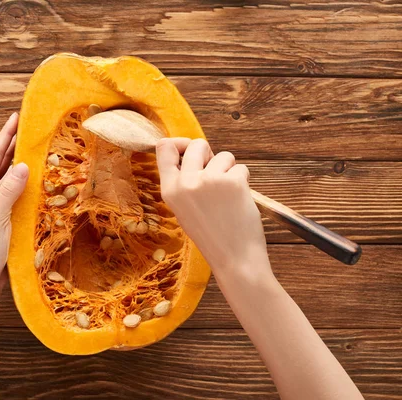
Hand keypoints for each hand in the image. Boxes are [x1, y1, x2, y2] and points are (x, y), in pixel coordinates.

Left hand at [0, 112, 28, 298]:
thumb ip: (9, 192)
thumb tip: (22, 165)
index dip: (5, 137)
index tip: (15, 117)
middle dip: (12, 144)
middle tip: (27, 125)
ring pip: (7, 177)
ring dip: (18, 161)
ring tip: (32, 144)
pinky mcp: (2, 217)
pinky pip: (13, 193)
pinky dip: (23, 182)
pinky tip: (33, 176)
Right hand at [155, 138, 270, 282]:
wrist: (234, 258)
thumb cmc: (211, 235)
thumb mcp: (183, 210)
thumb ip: (183, 182)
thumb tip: (193, 152)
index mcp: (169, 190)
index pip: (164, 148)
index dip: (179, 143)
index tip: (188, 148)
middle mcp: (186, 183)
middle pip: (196, 144)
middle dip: (209, 154)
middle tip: (215, 172)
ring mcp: (209, 181)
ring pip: (223, 155)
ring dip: (229, 169)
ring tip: (227, 195)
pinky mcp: (233, 182)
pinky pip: (240, 168)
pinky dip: (243, 180)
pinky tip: (239, 200)